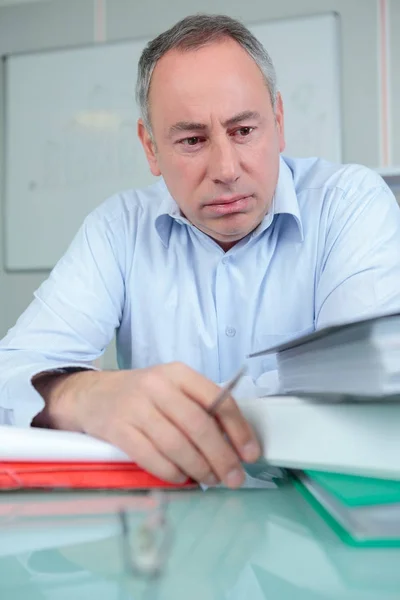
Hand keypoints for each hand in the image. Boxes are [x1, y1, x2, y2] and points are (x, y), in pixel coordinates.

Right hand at [34, 363, 260, 487]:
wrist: (90, 395)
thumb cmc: (140, 395)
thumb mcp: (171, 387)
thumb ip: (199, 407)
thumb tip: (233, 443)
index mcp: (178, 373)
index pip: (217, 400)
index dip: (239, 429)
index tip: (250, 453)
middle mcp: (157, 386)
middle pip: (199, 426)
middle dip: (222, 457)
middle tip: (234, 477)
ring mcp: (135, 407)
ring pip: (177, 445)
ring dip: (199, 469)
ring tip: (210, 480)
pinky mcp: (118, 430)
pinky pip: (152, 458)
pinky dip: (172, 473)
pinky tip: (182, 477)